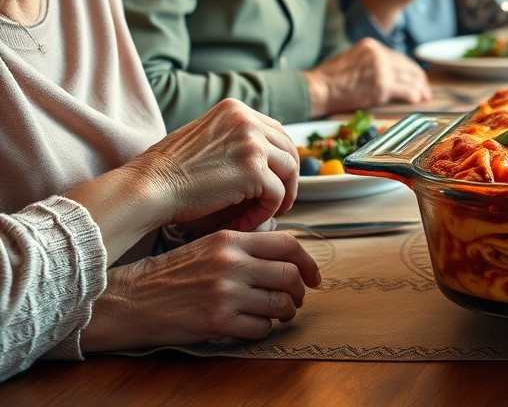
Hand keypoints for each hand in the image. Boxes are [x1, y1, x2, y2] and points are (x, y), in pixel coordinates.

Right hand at [80, 230, 319, 350]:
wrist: (130, 299)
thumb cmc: (170, 274)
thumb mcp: (208, 246)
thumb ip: (244, 248)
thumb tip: (285, 258)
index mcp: (231, 240)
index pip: (288, 245)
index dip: (307, 263)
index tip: (313, 278)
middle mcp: (231, 264)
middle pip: (290, 276)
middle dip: (299, 293)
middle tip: (295, 300)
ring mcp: (225, 293)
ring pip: (280, 304)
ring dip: (285, 313)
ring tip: (277, 314)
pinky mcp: (217, 321)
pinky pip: (260, 329)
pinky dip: (263, 330)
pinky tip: (252, 327)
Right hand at [122, 99, 300, 234]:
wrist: (148, 187)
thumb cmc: (169, 171)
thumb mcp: (205, 138)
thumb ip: (234, 138)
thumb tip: (266, 155)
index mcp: (235, 109)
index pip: (277, 132)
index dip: (280, 160)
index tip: (276, 181)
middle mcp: (247, 120)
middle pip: (289, 150)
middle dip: (287, 179)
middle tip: (277, 203)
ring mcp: (252, 142)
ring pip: (289, 172)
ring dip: (279, 198)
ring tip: (261, 215)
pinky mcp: (253, 169)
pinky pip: (277, 195)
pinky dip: (266, 212)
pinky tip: (245, 223)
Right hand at [304, 38, 430, 116]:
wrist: (318, 89)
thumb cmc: (330, 78)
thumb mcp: (352, 58)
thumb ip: (371, 61)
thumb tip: (389, 71)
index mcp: (371, 46)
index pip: (398, 57)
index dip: (410, 69)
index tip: (417, 77)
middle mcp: (379, 55)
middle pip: (407, 67)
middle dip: (419, 79)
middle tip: (425, 89)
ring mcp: (381, 71)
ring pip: (409, 79)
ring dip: (420, 88)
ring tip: (424, 96)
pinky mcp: (381, 87)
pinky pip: (405, 91)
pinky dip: (414, 95)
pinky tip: (417, 100)